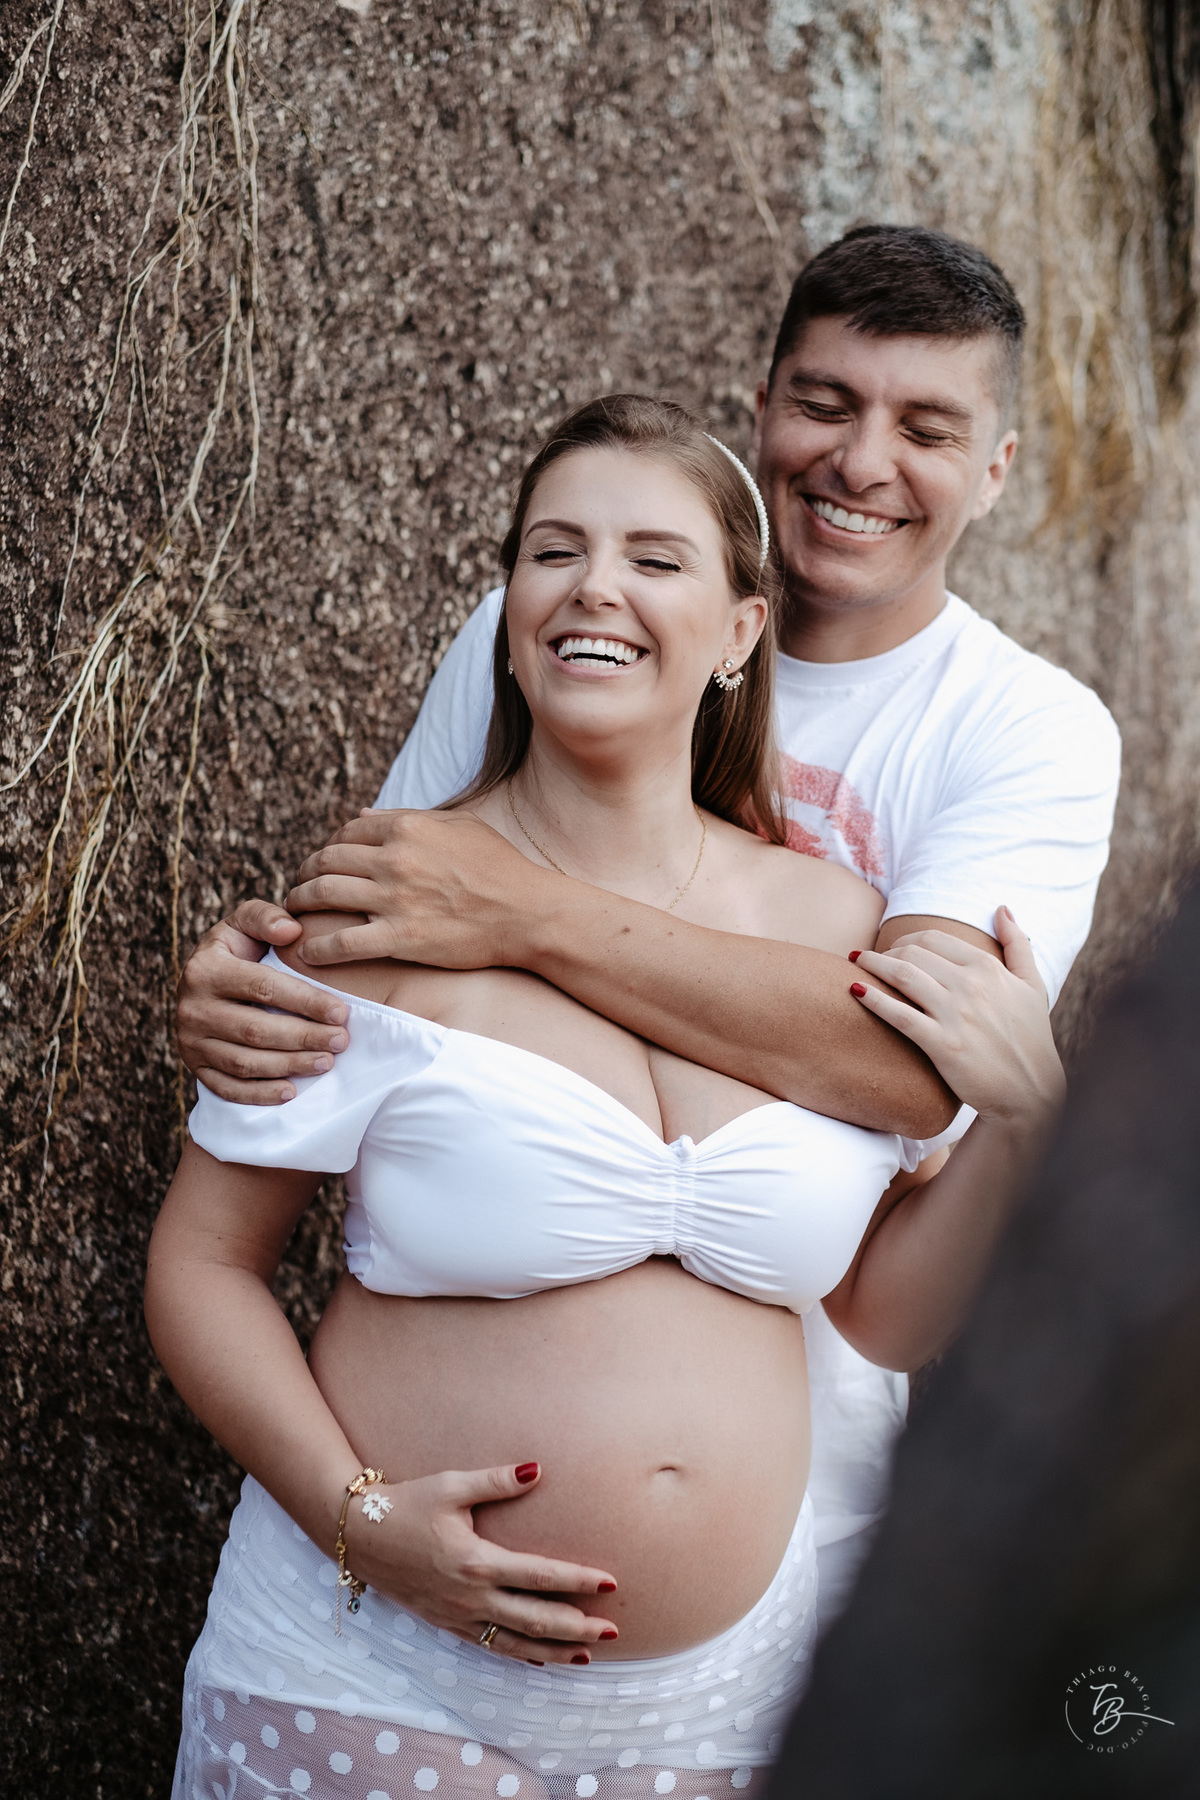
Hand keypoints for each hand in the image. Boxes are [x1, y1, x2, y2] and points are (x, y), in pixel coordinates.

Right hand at [176, 901, 350, 1103]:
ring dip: (288, 1066)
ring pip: (243, 1062)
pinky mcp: (194, 1066)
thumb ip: (266, 918)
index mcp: (205, 969)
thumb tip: (291, 930)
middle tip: (341, 1041)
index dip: (305, 1001)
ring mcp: (190, 1041)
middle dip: (303, 1037)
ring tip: (326, 1062)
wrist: (202, 980)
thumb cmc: (237, 948)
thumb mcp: (245, 922)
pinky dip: (260, 1094)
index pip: (262, 987)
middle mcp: (192, 1007)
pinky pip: (227, 1088)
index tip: (341, 1011)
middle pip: (255, 1029)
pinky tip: (292, 1091)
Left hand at [287, 808, 554, 969]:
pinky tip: (309, 954)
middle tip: (301, 886)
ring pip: (323, 895)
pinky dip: (318, 948)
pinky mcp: (399, 939)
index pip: (347, 830)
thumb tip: (362, 813)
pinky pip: (341, 942)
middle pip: (327, 860)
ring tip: (295, 914)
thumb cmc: (501, 868)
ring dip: (301, 903)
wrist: (529, 915)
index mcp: (408, 826)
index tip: (327, 862)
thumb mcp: (460, 825)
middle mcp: (394, 858)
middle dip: (306, 872)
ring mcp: (394, 899)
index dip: (330, 845)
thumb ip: (408, 816)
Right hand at [342, 1460, 618, 1665]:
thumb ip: (497, 1481)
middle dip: (578, 1626)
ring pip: (515, 1642)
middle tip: (614, 1628)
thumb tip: (538, 1468)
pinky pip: (490, 1646)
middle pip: (536, 1619)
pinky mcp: (446, 1624)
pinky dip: (520, 1654)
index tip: (609, 1582)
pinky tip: (541, 1658)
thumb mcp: (452, 1485)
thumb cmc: (407, 1504)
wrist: (359, 1535)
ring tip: (588, 1654)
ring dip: (554, 1650)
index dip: (577, 1581)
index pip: (539, 1576)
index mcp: (476, 1562)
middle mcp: (470, 1596)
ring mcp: (457, 1616)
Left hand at [849, 907, 1065, 1126]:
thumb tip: (1003, 909)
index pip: (933, 939)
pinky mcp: (942, 1044)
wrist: (1030, 1093)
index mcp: (988, 968)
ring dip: (872, 965)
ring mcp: (955, 1015)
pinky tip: (855, 990)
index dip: (906, 940)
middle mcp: (971, 985)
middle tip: (870, 959)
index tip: (894, 949)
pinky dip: (873, 999)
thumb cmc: (1031, 1039)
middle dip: (885, 952)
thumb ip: (1018, 944)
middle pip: (912, 953)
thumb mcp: (1033, 986)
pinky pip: (898, 1015)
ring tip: (855, 964)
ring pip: (902, 975)